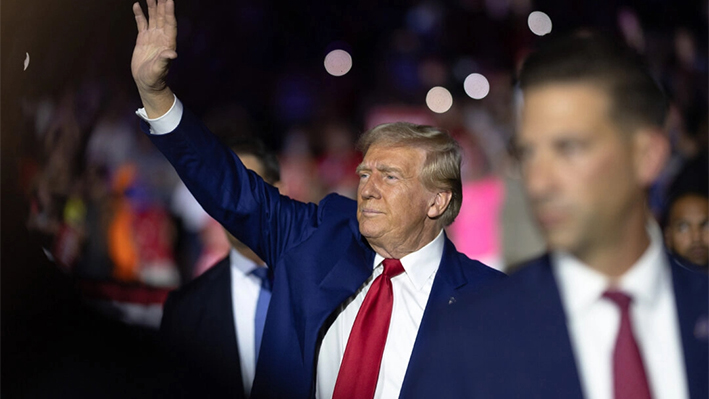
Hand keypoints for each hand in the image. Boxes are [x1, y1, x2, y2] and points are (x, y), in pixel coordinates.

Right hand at [131, 0, 176, 115]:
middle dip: (161, 4)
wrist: (146, 82)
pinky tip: (136, 5)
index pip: (170, 24)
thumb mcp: (159, 69)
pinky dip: (139, 14)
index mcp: (168, 43)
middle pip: (162, 17)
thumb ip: (165, 60)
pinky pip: (141, 23)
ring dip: (152, 6)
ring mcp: (152, 37)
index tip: (169, 0)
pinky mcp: (143, 39)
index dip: (169, 12)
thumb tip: (172, 54)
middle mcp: (161, 37)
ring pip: (153, 18)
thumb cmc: (155, 77)